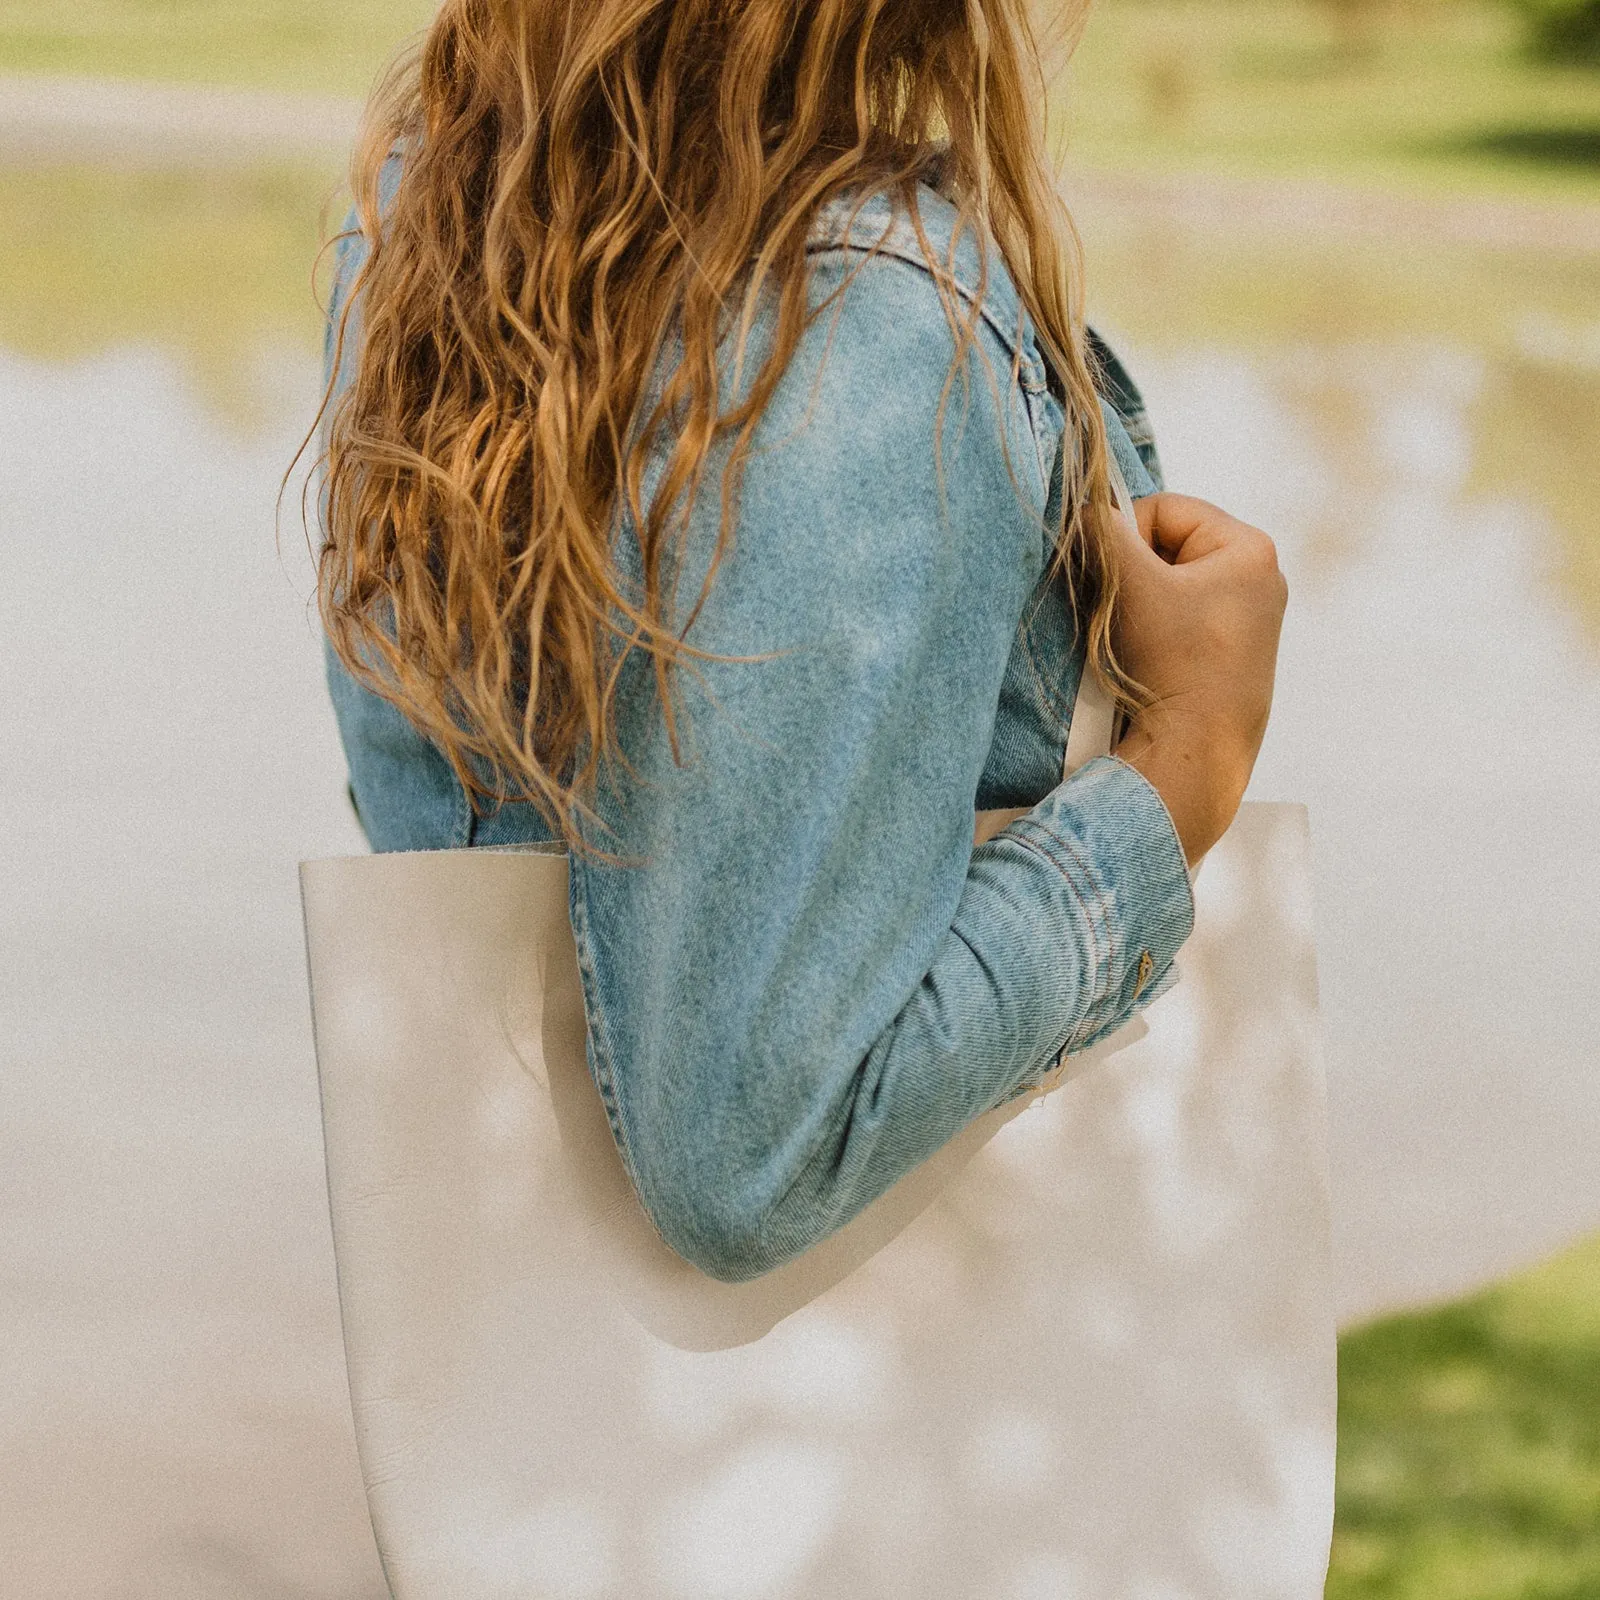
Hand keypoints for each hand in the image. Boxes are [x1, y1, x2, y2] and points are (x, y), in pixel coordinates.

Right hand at [1108, 492, 1287, 863]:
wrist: (1194, 751)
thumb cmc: (1172, 662)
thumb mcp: (1130, 584)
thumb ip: (1103, 534)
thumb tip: (1084, 506)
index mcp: (1249, 548)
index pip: (1165, 509)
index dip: (1124, 535)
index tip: (1106, 574)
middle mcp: (1261, 579)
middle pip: (1169, 547)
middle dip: (1134, 572)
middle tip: (1117, 608)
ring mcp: (1251, 621)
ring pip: (1171, 586)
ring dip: (1140, 603)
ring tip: (1129, 637)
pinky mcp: (1235, 657)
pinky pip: (1182, 622)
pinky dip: (1155, 632)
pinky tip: (1146, 660)